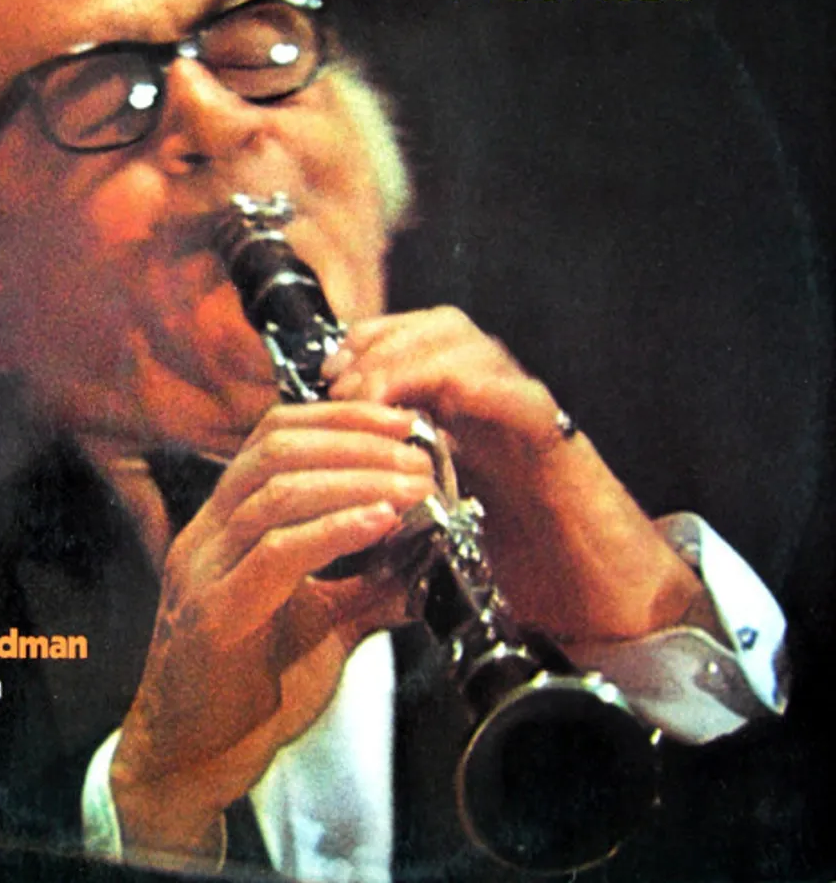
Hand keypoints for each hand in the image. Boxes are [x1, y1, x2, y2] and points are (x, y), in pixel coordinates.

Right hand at [109, 402, 435, 864]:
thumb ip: (364, 586)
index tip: (398, 424)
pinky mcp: (215, 618)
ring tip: (410, 487)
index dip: (338, 418)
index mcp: (223, 525)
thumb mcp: (317, 622)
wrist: (192, 761)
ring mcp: (204, 572)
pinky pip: (277, 554)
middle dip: (355, 442)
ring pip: (276, 493)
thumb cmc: (244, 688)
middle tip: (415, 457)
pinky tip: (380, 522)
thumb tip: (424, 559)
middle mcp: (207, 536)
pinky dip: (336, 530)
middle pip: (275, 451)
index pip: (272, 436)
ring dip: (355, 480)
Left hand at [322, 307, 702, 643]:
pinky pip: (525, 402)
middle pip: (444, 329)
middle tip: (345, 383)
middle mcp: (496, 402)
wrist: (602, 600)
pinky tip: (448, 401)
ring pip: (478, 351)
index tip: (328, 373)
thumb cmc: (520, 565)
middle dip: (384, 344)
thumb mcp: (438, 519)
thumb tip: (334, 481)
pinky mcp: (561, 448)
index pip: (414, 340)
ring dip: (417, 363)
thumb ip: (397, 488)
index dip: (368, 344)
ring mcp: (527, 419)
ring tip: (378, 397)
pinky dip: (485, 393)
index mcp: (464, 412)